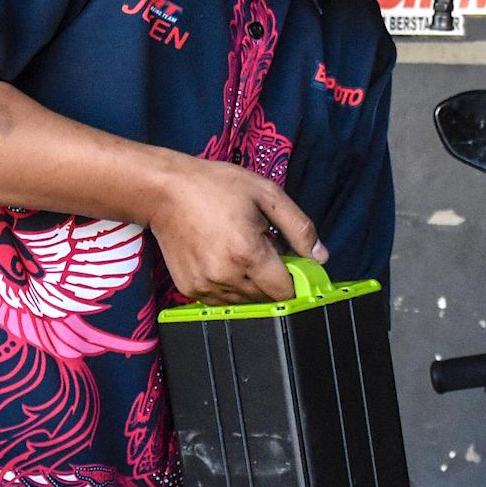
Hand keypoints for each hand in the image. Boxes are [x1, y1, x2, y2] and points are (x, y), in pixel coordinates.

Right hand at [148, 156, 325, 304]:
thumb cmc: (215, 186)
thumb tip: (320, 257)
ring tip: (239, 250)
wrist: (164, 191)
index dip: (294, 278)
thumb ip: (299, 227)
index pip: (285, 290)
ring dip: (251, 283)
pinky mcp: (191, 289)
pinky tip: (222, 259)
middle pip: (267, 298)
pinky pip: (222, 300)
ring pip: (245, 301)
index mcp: (248, 254)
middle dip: (272, 278)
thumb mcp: (266, 194)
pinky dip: (229, 285)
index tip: (291, 263)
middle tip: (262, 248)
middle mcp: (226, 276)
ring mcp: (206, 286)